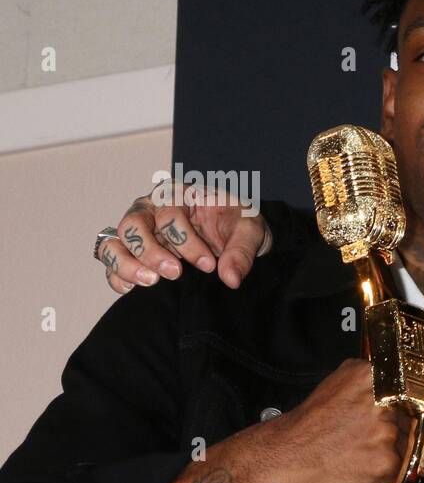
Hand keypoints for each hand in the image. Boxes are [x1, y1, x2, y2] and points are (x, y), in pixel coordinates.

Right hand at [97, 181, 271, 293]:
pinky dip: (117, 275)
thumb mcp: (251, 230)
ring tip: (151, 282)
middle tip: (175, 273)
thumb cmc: (238, 224)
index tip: (208, 264)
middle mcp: (152, 208)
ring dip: (127, 264)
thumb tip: (230, 279)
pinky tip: (133, 288)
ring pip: (115, 241)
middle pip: (133, 224)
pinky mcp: (133, 252)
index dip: (186, 241)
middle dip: (151, 251)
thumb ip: (242, 251)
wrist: (237, 237)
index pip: (169, 214)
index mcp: (179, 194)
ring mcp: (139, 230)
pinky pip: (112, 261)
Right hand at [259, 359, 415, 482]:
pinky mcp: (386, 466)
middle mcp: (386, 406)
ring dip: (386, 452)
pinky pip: (397, 470)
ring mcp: (387, 437)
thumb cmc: (310, 423)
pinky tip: (358, 468)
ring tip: (357, 454)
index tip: (396, 415)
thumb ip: (370, 377)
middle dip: (391, 431)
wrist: (284, 458)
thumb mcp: (337, 382)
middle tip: (363, 438)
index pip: (411, 392)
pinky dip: (381, 473)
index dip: (403, 406)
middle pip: (408, 421)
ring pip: (404, 446)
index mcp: (377, 379)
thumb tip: (394, 378)